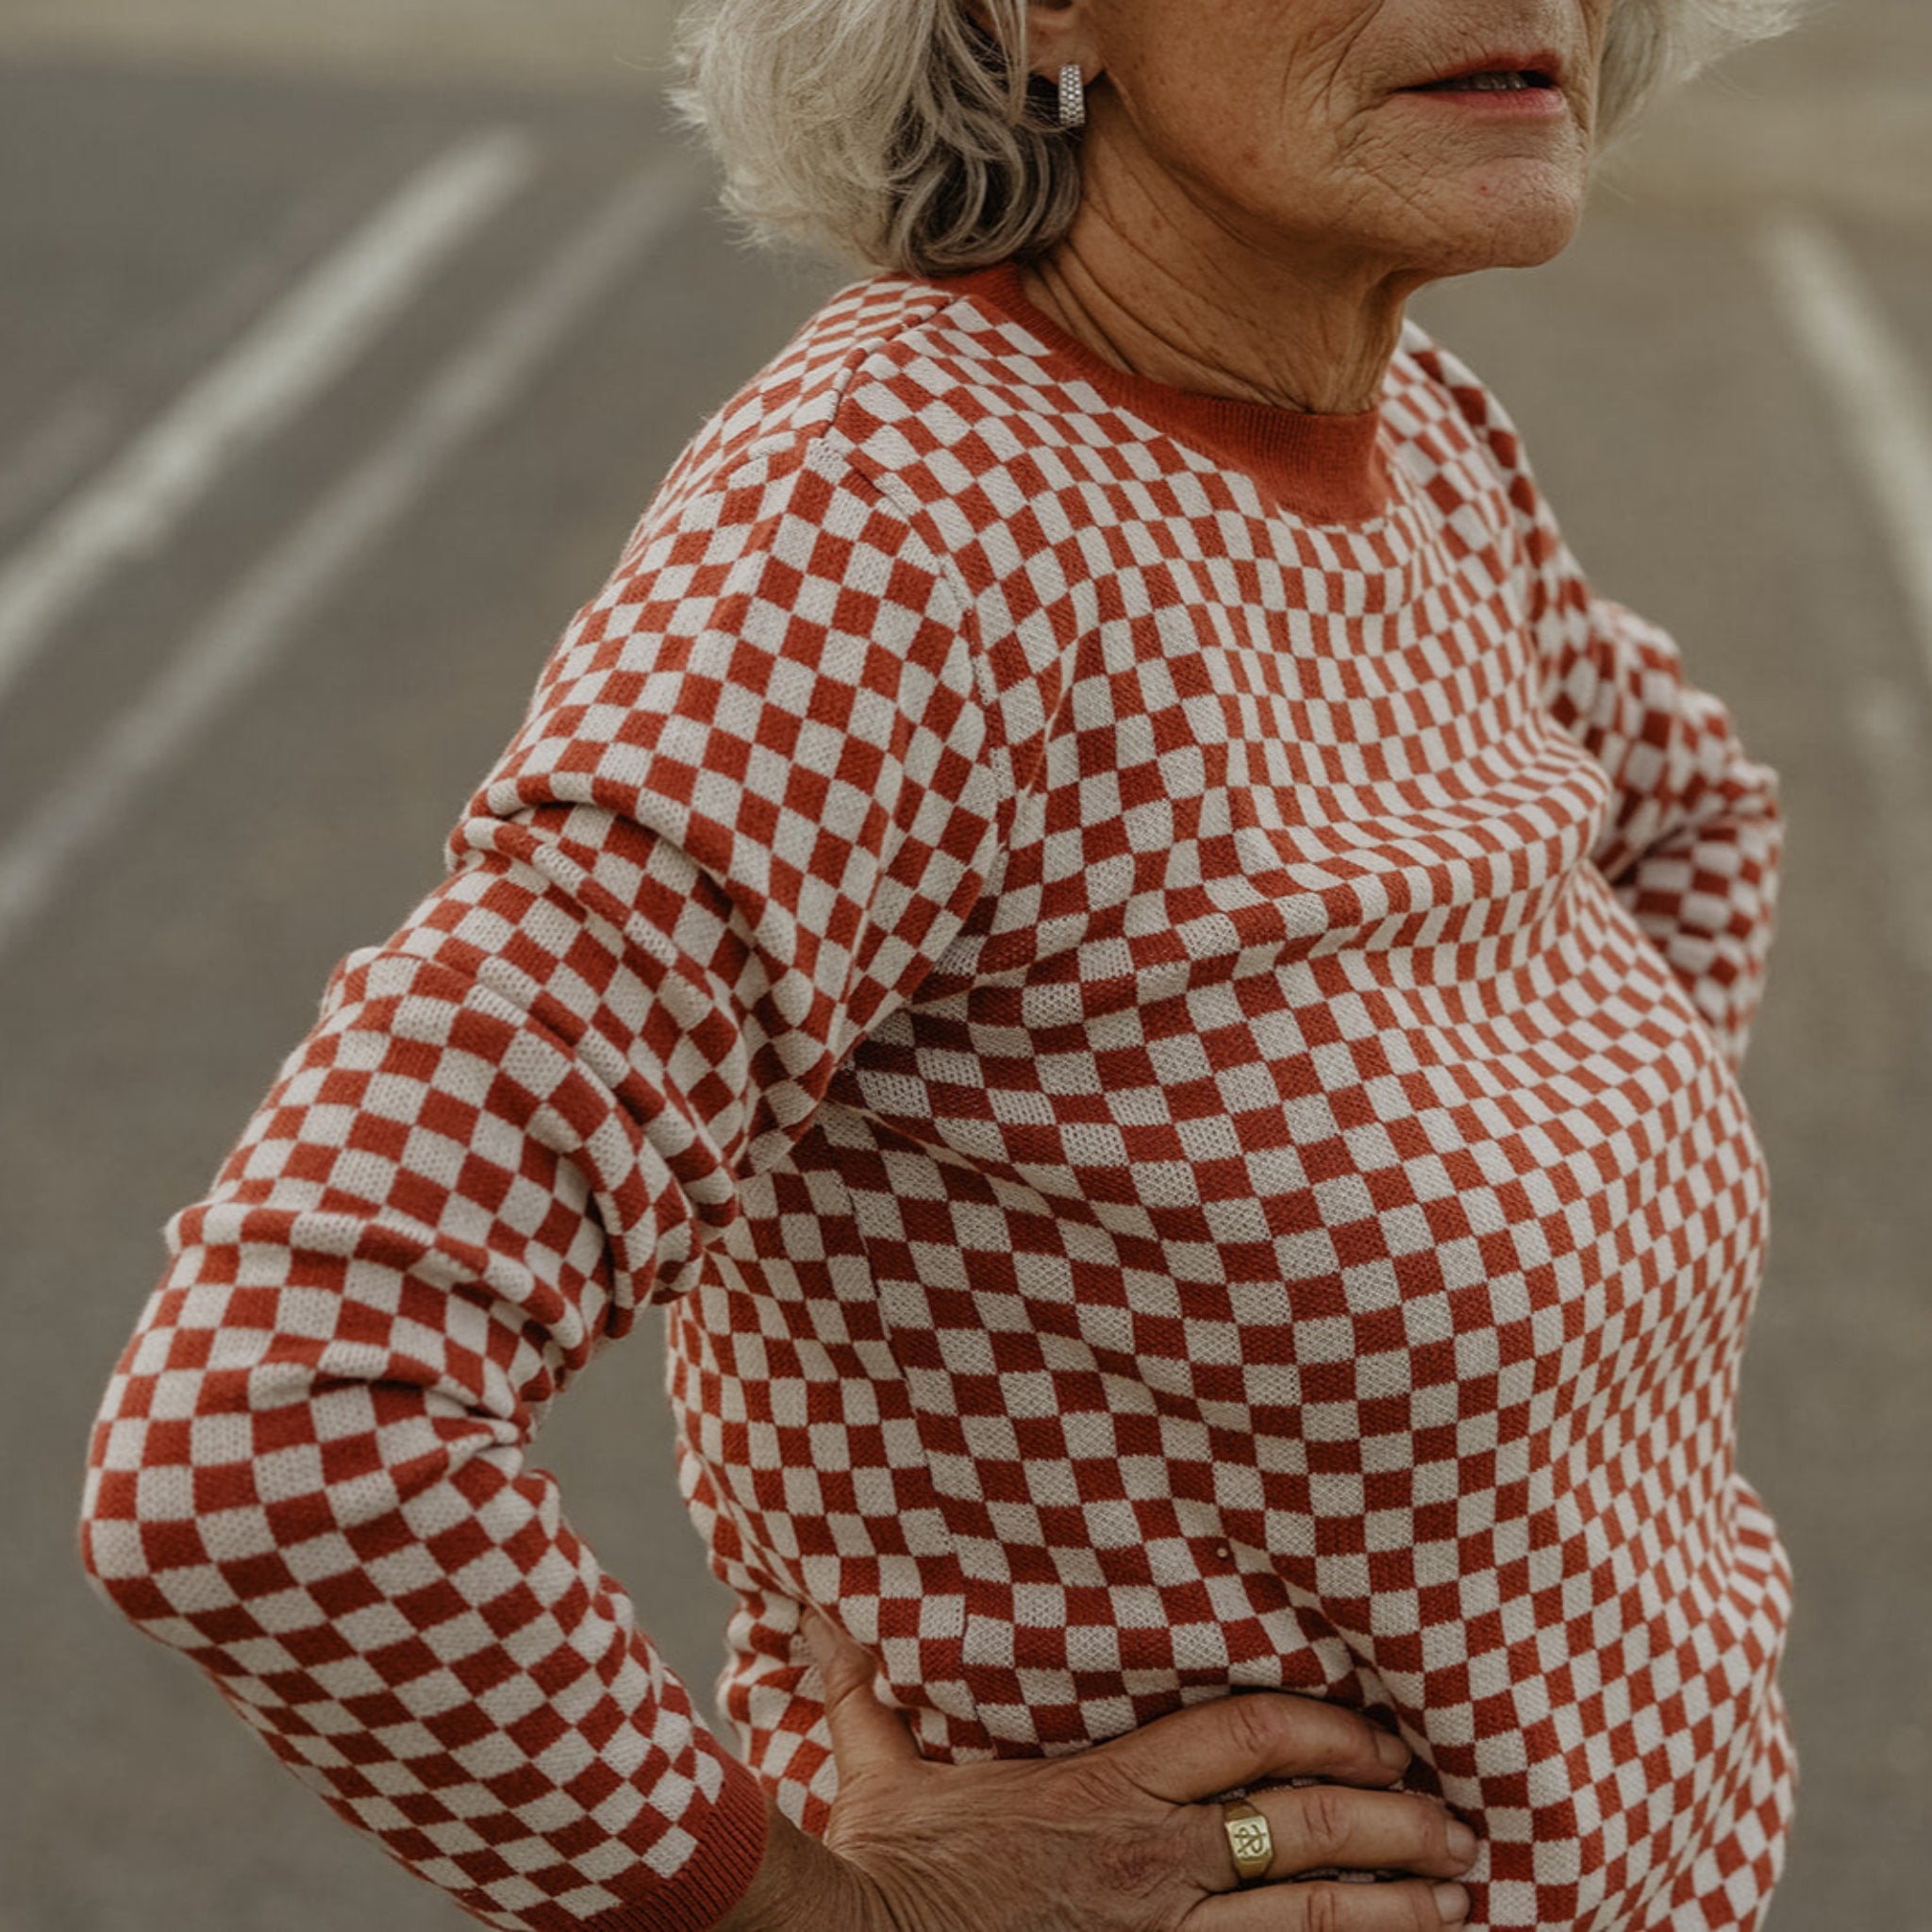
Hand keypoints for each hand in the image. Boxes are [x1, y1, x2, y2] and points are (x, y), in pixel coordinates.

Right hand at [717, 1613, 1476, 1930]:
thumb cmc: (889, 1875)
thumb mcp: (880, 1772)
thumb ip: (866, 1691)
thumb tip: (818, 1622)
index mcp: (1107, 1791)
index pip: (1245, 1736)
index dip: (1323, 1727)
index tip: (1375, 1732)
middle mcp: (1155, 1864)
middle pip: (1308, 1829)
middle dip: (1396, 1824)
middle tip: (1457, 1822)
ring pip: (1313, 1919)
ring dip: (1399, 1909)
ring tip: (1461, 1898)